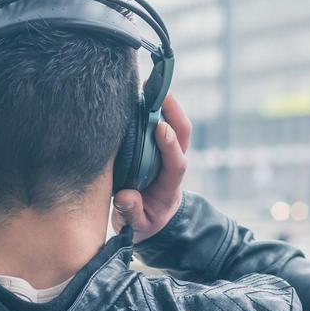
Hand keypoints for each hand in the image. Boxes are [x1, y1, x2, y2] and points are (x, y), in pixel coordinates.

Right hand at [112, 94, 190, 242]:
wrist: (150, 220)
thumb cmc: (143, 221)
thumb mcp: (137, 226)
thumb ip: (132, 214)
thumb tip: (126, 197)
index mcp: (169, 186)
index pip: (176, 163)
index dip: (171, 145)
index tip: (160, 128)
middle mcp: (171, 164)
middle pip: (183, 134)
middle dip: (174, 111)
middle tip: (157, 90)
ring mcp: (165, 153)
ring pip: (173, 124)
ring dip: (163, 104)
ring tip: (145, 84)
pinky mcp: (155, 146)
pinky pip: (157, 122)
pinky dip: (151, 107)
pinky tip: (135, 93)